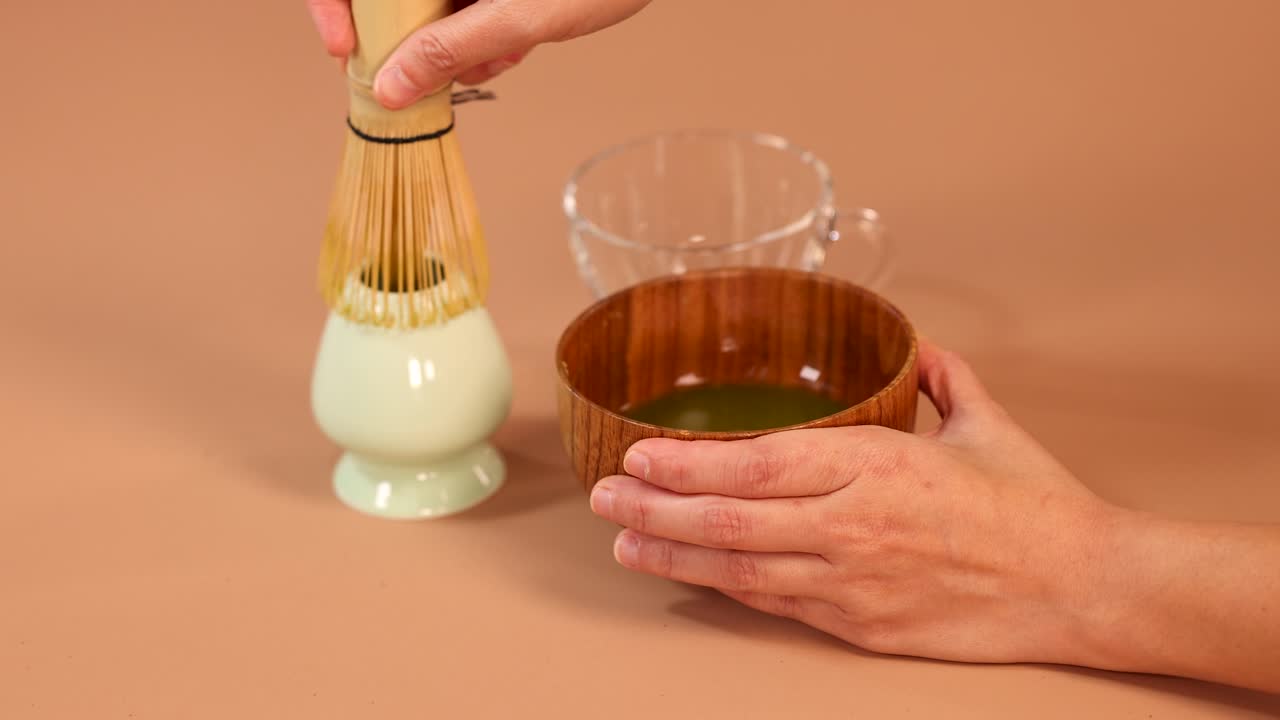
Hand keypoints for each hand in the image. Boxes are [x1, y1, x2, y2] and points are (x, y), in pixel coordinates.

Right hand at [307, 0, 652, 108]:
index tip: (344, 51)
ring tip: (499, 53)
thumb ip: (453, 48)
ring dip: (452, 43)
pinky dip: (481, 32)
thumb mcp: (521, 14)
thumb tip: (393, 86)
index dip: (331, 6)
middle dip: (406, 40)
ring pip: (426, 5)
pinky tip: (514, 45)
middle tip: (425, 77)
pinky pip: (462, 5)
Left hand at [588, 340, 1279, 691]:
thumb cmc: (1032, 503)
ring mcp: (850, 581)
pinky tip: (690, 574)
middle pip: (728, 517)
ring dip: (672, 552)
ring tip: (623, 540)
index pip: (756, 462)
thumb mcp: (982, 421)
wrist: (1079, 586)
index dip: (686, 460)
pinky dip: (725, 587)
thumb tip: (916, 344)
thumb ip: (939, 374)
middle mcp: (851, 525)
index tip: (638, 451)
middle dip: (654, 506)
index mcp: (875, 464)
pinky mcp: (859, 624)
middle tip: (605, 495)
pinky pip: (776, 603)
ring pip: (738, 568)